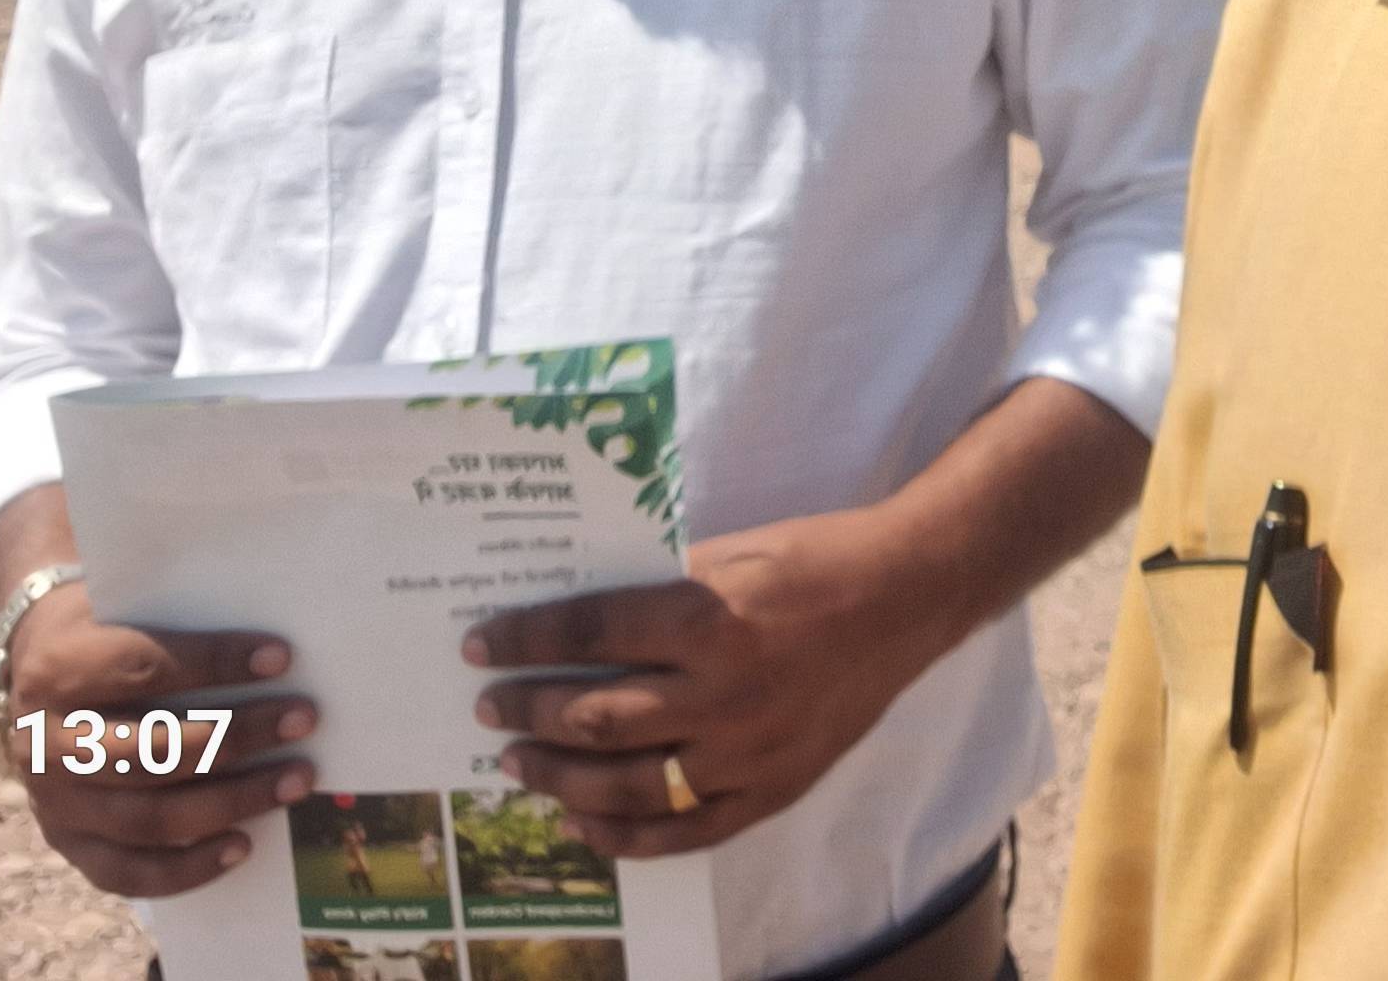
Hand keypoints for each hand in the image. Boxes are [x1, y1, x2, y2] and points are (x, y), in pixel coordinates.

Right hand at [4, 586, 318, 898]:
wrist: (32, 672)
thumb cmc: (100, 631)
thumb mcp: (120, 603)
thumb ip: (179, 620)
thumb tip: (271, 648)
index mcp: (57, 672)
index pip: (143, 670)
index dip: (213, 664)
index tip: (281, 658)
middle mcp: (43, 744)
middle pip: (148, 753)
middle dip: (234, 738)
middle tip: (302, 720)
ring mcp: (50, 802)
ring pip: (146, 819)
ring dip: (230, 803)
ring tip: (294, 781)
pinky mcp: (64, 843)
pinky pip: (126, 873)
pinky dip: (188, 869)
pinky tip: (244, 845)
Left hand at [464, 506, 954, 855]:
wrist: (906, 597)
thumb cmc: (813, 559)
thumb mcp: (729, 552)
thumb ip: (660, 592)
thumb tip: (576, 623)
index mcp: (708, 615)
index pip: (589, 634)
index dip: (526, 641)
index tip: (481, 647)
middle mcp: (722, 691)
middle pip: (597, 714)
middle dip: (529, 712)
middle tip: (490, 709)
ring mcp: (748, 751)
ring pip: (629, 783)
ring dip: (561, 777)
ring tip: (519, 765)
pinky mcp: (773, 789)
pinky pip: (685, 832)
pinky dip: (626, 835)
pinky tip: (584, 821)